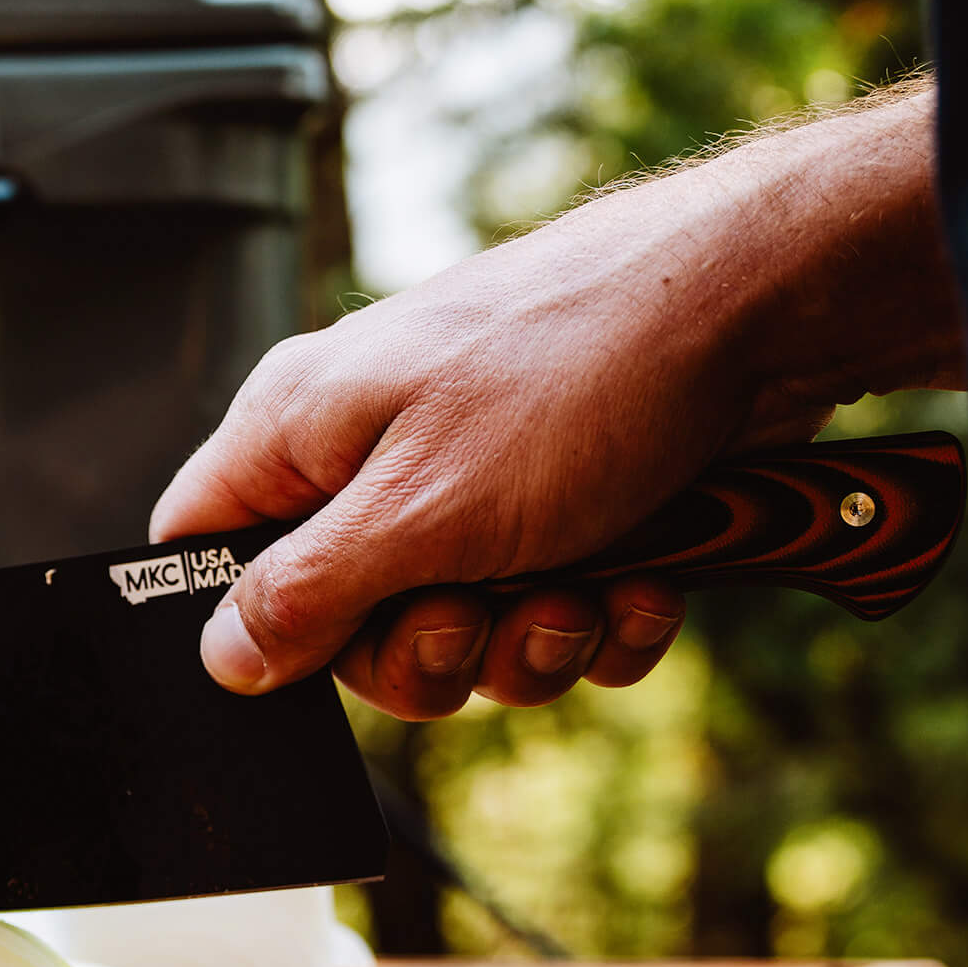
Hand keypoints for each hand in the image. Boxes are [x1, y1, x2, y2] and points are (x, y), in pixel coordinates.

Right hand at [152, 91, 958, 720]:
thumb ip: (307, 593)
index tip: (319, 651)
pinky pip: (551, 611)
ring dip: (528, 644)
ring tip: (581, 592)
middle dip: (426, 652)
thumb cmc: (580, 374)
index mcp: (302, 430)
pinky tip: (644, 585)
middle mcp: (375, 454)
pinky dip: (601, 620)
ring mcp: (474, 481)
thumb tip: (220, 657)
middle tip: (477, 615)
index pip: (203, 546)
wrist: (764, 310)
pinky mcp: (566, 507)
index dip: (243, 623)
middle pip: (343, 623)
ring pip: (461, 630)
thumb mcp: (422, 511)